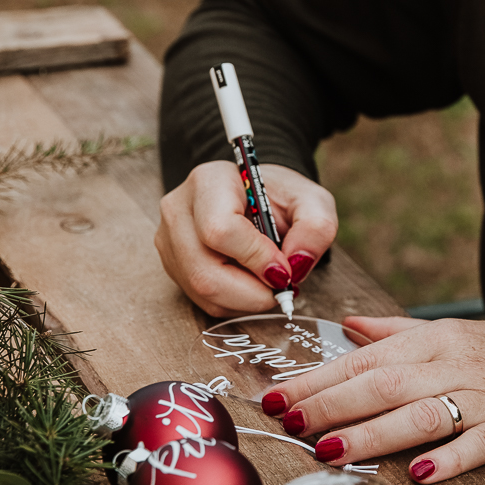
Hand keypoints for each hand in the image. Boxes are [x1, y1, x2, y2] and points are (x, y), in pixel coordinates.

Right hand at [155, 160, 337, 315]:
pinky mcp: (171, 264)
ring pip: (202, 292)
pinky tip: (250, 282)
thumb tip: (296, 266)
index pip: (220, 230)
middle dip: (252, 292)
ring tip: (268, 280)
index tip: (285, 270)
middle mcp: (179, 210)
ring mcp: (169, 240)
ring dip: (246, 299)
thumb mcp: (311, 202)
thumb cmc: (280, 197)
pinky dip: (234, 302)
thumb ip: (315, 228)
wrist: (256, 197)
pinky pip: (201, 300)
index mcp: (209, 182)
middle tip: (282, 286)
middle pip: (204, 272)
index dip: (256, 259)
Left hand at [259, 314, 484, 482]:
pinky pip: (482, 444)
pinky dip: (451, 458)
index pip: (364, 359)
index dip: (317, 379)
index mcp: (434, 341)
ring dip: (373, 434)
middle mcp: (456, 363)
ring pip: (422, 413)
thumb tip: (346, 326)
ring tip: (331, 452)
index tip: (275, 397)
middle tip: (289, 424)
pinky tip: (421, 474)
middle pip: (383, 383)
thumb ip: (397, 334)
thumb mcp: (453, 334)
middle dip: (331, 404)